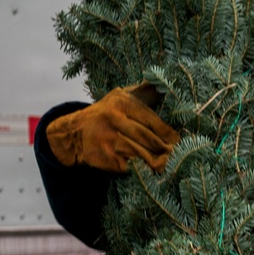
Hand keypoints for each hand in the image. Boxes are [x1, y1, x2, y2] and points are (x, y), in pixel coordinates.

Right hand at [46, 82, 179, 171]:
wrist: (74, 132)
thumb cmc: (107, 112)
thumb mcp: (121, 96)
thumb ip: (145, 92)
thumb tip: (166, 82)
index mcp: (121, 103)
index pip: (151, 120)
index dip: (168, 133)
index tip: (179, 140)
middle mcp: (113, 119)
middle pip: (148, 138)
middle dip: (166, 148)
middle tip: (179, 155)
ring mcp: (108, 140)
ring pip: (141, 154)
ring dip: (158, 161)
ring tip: (170, 164)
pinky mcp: (105, 158)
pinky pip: (130, 166)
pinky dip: (143, 170)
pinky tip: (152, 172)